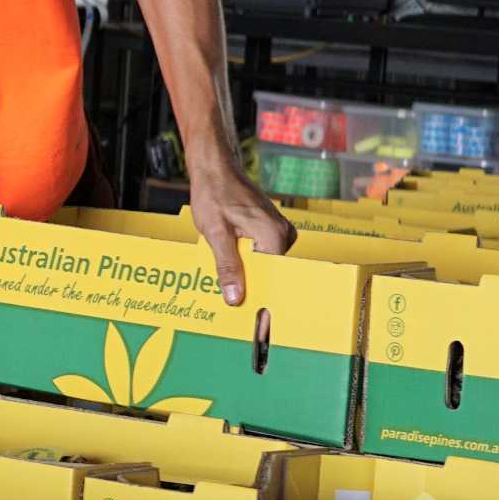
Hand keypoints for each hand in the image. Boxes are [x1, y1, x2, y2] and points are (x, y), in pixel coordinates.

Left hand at [189, 162, 294, 306]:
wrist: (216, 169)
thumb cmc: (214, 195)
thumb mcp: (215, 233)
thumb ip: (227, 266)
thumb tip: (235, 297)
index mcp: (273, 236)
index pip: (273, 278)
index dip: (265, 303)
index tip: (261, 330)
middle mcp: (283, 234)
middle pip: (271, 273)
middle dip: (257, 292)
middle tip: (245, 320)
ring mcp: (280, 231)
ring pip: (266, 265)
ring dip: (251, 278)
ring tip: (237, 297)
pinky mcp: (271, 229)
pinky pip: (263, 254)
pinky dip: (250, 264)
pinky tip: (235, 274)